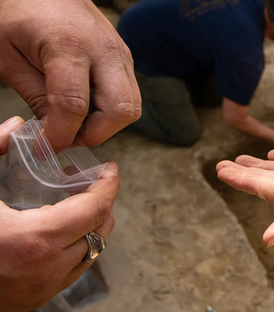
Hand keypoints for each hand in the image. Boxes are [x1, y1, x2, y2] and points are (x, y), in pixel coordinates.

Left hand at [0, 0, 140, 150]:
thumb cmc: (17, 14)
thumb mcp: (7, 57)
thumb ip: (34, 96)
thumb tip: (53, 133)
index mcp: (68, 46)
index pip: (74, 106)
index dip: (59, 135)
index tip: (44, 149)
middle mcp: (104, 50)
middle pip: (120, 110)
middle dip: (95, 134)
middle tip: (67, 137)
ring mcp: (120, 53)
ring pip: (131, 106)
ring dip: (106, 124)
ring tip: (76, 124)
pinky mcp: (125, 57)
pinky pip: (128, 93)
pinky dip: (111, 109)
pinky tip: (86, 106)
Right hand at [0, 116, 118, 311]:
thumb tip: (16, 125)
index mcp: (35, 239)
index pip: (94, 209)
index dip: (108, 185)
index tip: (110, 169)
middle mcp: (49, 268)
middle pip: (100, 229)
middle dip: (102, 201)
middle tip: (88, 181)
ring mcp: (45, 286)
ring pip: (92, 251)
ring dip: (91, 225)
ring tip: (74, 203)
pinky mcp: (38, 297)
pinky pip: (74, 269)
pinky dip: (77, 246)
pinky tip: (59, 229)